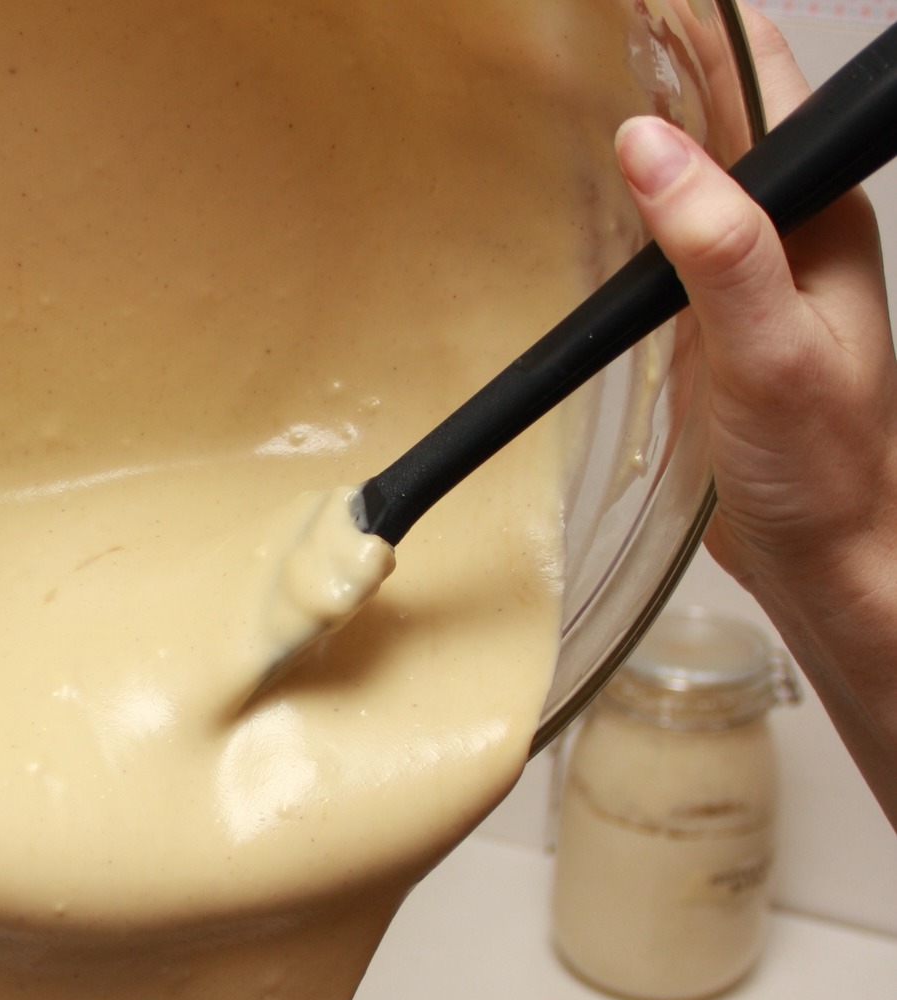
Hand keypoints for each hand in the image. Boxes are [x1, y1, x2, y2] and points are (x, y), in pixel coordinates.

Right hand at [615, 6, 896, 820]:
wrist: (824, 557)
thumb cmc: (822, 465)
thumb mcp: (773, 349)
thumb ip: (718, 245)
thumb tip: (650, 145)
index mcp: (816, 218)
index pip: (762, 85)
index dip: (702, 28)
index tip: (634, 1)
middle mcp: (781, 236)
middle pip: (717, 121)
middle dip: (655, 66)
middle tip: (573, 37)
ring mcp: (741, 285)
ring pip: (682, 183)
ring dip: (631, 139)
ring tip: (561, 97)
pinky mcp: (704, 333)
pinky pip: (654, 254)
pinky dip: (613, 223)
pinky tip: (572, 220)